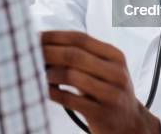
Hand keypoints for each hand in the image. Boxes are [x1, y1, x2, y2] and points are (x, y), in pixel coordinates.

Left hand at [41, 31, 160, 133]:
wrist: (130, 124)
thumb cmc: (109, 91)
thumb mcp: (104, 69)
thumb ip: (83, 55)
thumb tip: (44, 42)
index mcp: (115, 56)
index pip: (80, 38)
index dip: (54, 36)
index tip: (35, 36)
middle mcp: (116, 72)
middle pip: (74, 55)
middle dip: (48, 52)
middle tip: (29, 53)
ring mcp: (111, 94)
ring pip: (71, 75)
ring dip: (49, 73)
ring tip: (39, 73)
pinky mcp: (102, 114)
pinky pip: (70, 99)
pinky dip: (53, 92)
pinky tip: (45, 90)